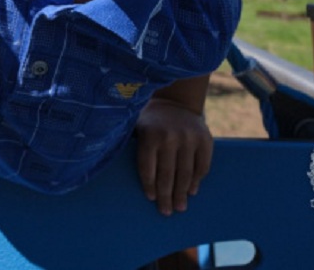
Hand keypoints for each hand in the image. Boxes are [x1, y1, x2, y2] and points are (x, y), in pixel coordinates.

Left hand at [134, 97, 212, 215]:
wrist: (176, 101)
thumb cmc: (151, 121)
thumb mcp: (136, 126)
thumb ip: (128, 145)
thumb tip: (108, 166)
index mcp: (149, 135)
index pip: (148, 168)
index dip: (149, 185)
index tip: (151, 199)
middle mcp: (170, 137)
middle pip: (167, 174)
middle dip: (166, 196)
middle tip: (166, 212)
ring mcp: (189, 138)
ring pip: (185, 173)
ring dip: (182, 193)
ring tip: (180, 207)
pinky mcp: (205, 139)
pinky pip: (202, 166)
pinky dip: (196, 180)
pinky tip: (191, 190)